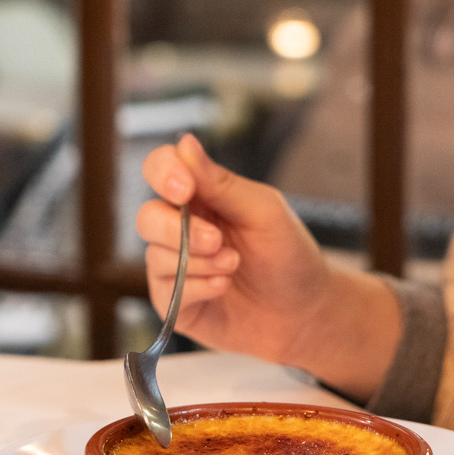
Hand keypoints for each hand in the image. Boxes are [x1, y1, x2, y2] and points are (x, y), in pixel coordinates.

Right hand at [136, 134, 400, 401]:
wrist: (305, 312)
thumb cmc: (289, 255)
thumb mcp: (263, 211)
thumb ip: (221, 183)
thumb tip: (185, 142)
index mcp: (201, 196)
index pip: (161, 169)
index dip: (163, 173)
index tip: (184, 189)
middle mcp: (181, 228)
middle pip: (148, 217)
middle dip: (179, 230)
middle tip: (217, 240)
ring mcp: (175, 268)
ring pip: (156, 256)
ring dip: (199, 262)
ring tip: (234, 265)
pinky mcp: (177, 303)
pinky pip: (168, 291)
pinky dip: (198, 288)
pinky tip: (224, 287)